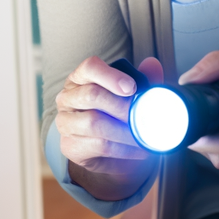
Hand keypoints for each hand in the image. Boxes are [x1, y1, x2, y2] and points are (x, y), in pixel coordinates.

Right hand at [55, 54, 164, 201]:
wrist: (104, 154)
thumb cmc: (115, 116)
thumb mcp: (131, 95)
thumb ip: (142, 79)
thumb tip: (152, 64)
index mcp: (80, 78)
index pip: (89, 67)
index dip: (111, 76)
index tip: (132, 87)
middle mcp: (67, 97)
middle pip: (91, 95)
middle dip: (122, 106)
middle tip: (145, 115)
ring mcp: (65, 123)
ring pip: (94, 123)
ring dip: (125, 130)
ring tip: (145, 134)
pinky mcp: (70, 146)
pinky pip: (99, 145)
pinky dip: (124, 148)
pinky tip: (138, 149)